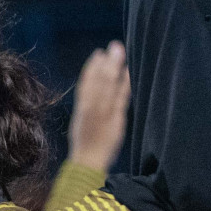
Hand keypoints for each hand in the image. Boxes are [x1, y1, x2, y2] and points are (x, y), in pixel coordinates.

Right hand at [69, 40, 129, 170]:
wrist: (87, 164)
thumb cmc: (86, 146)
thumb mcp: (82, 124)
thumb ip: (87, 107)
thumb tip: (92, 92)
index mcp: (82, 110)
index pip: (86, 84)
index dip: (91, 68)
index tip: (98, 54)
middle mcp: (90, 109)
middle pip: (98, 81)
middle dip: (106, 62)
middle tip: (113, 46)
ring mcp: (102, 114)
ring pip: (107, 86)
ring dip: (114, 68)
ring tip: (119, 52)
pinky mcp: (113, 121)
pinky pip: (119, 99)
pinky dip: (124, 84)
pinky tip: (128, 72)